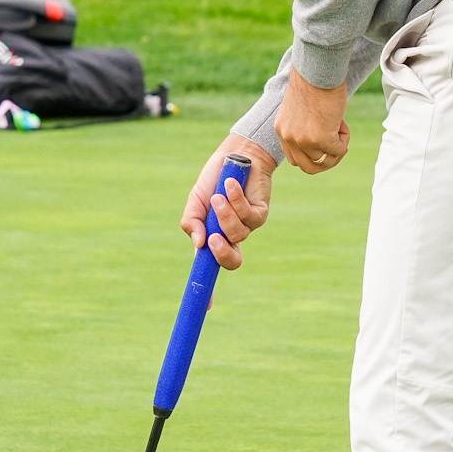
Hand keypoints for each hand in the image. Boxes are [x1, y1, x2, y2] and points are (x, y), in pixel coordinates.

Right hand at [180, 134, 274, 271]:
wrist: (235, 155)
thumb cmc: (215, 178)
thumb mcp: (196, 200)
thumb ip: (192, 222)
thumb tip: (199, 244)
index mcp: (213, 235)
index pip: (213, 264)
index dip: (209, 282)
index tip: (205, 296)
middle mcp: (231, 234)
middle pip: (232, 261)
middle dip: (222, 252)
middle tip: (212, 238)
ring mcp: (247, 225)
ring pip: (237, 234)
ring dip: (225, 215)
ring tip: (218, 195)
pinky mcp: (260, 212)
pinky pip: (248, 215)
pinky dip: (236, 200)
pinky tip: (231, 184)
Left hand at [274, 68, 349, 174]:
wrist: (317, 70)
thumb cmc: (313, 82)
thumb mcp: (301, 110)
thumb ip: (304, 127)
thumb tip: (322, 142)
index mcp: (282, 130)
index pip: (294, 158)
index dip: (312, 154)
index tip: (323, 141)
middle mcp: (289, 138)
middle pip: (308, 167)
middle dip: (325, 160)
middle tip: (337, 145)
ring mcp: (303, 140)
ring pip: (326, 160)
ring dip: (337, 146)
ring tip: (338, 125)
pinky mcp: (321, 139)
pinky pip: (339, 151)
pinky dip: (344, 140)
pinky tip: (341, 121)